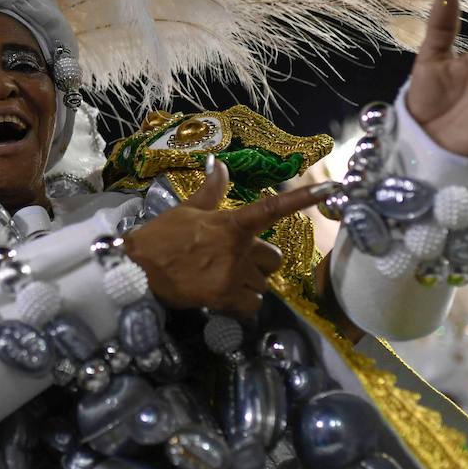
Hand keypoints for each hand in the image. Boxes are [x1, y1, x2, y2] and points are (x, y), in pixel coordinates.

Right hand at [122, 161, 329, 316]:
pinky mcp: (225, 298)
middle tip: (233, 262)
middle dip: (259, 263)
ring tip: (221, 280)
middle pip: (273, 258)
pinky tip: (222, 297)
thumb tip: (219, 164)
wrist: (137, 269)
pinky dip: (242, 304)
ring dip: (248, 284)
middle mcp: (238, 248)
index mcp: (231, 223)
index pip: (272, 208)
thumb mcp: (187, 209)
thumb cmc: (161, 237)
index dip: (303, 198)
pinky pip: (252, 304)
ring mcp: (233, 274)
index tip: (330, 190)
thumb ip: (211, 191)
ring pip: (262, 284)